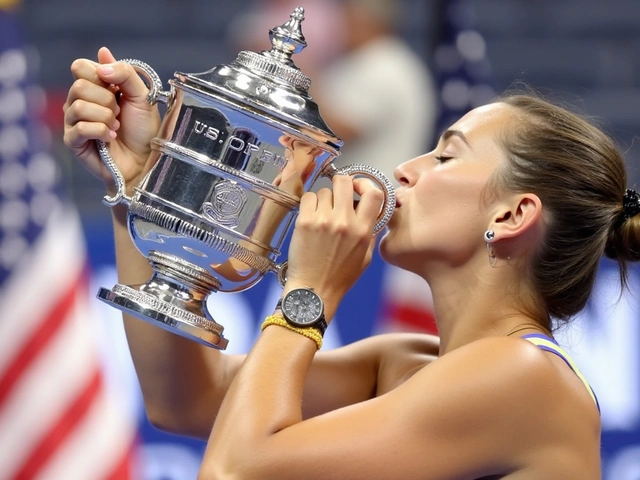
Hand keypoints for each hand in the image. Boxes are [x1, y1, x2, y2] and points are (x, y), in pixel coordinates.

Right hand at [62, 47, 160, 193]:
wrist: (146, 161)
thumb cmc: (144, 131)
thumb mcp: (142, 96)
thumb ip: (125, 72)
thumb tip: (101, 53)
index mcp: (95, 88)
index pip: (80, 66)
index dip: (99, 75)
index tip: (117, 90)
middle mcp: (80, 101)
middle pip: (79, 85)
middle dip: (106, 100)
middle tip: (119, 113)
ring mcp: (74, 121)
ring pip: (78, 106)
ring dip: (105, 117)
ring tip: (116, 128)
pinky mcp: (73, 141)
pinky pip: (80, 127)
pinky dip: (100, 131)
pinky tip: (110, 138)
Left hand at [285, 176, 383, 317]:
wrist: (313, 290)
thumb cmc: (339, 277)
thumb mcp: (365, 256)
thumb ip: (370, 232)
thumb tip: (370, 212)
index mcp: (363, 230)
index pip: (374, 193)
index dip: (365, 183)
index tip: (358, 186)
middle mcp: (344, 222)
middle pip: (345, 181)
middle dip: (342, 183)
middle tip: (337, 193)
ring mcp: (323, 220)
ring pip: (324, 190)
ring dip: (324, 199)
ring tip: (321, 214)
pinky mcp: (304, 222)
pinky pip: (307, 197)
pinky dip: (309, 204)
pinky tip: (310, 216)